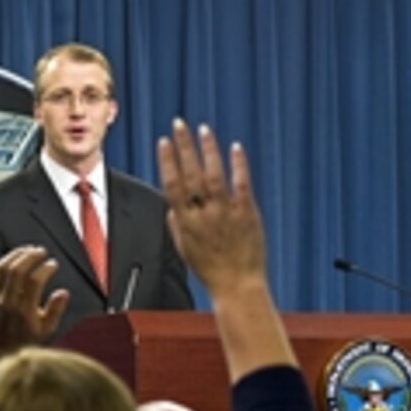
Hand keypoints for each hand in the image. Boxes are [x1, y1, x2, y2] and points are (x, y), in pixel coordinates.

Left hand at [0, 246, 68, 368]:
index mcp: (25, 311)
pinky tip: (15, 256)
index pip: (34, 282)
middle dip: (31, 257)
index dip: (45, 269)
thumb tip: (63, 292)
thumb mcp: (47, 330)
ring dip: (18, 255)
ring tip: (29, 249)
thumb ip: (56, 310)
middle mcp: (9, 302)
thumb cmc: (26, 339)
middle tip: (42, 251)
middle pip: (18, 271)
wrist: (0, 348)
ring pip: (5, 268)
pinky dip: (6, 260)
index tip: (53, 264)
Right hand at [157, 119, 265, 300]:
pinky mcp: (247, 214)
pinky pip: (241, 185)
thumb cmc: (211, 270)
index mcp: (185, 223)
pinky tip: (235, 147)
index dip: (167, 161)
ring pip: (214, 175)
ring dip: (208, 150)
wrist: (237, 287)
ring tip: (203, 129)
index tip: (163, 141)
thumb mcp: (185, 250)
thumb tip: (171, 205)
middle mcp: (203, 215)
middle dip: (183, 147)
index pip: (172, 185)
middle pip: (190, 174)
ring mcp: (226, 214)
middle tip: (178, 123)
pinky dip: (238, 165)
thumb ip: (176, 225)